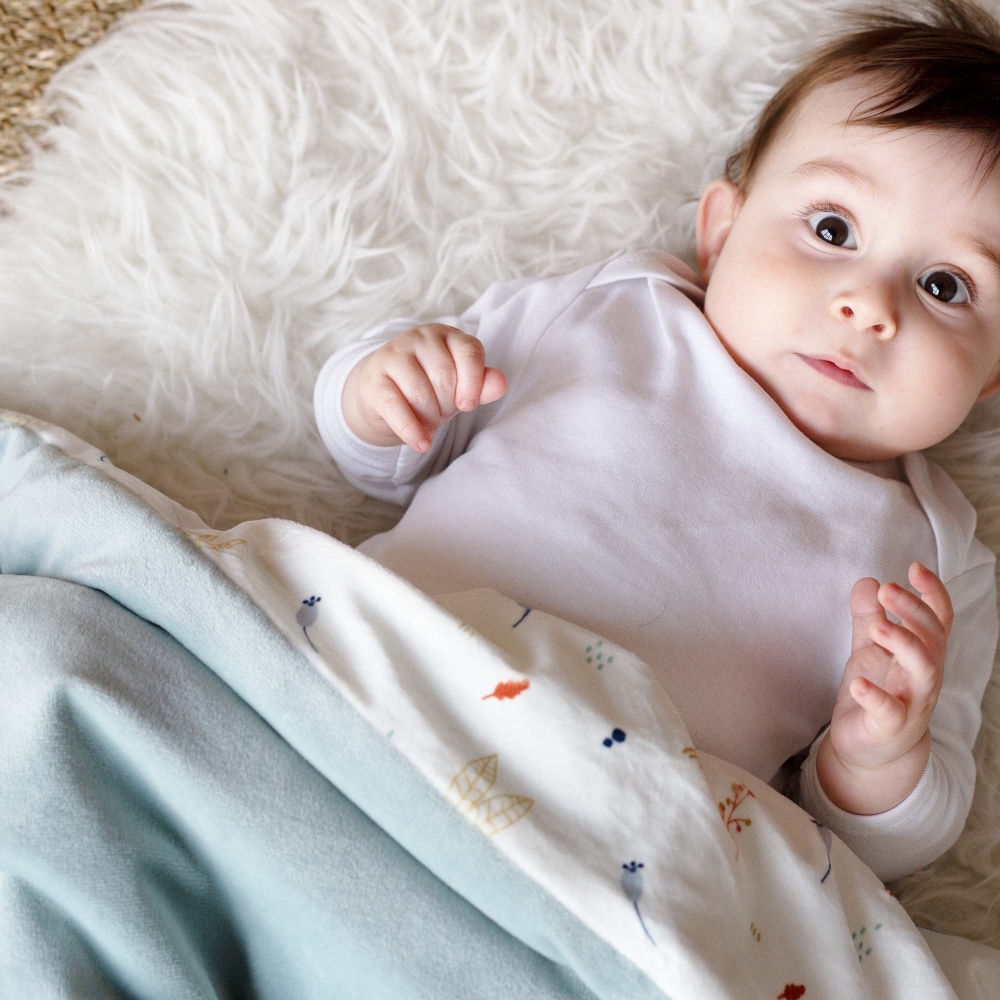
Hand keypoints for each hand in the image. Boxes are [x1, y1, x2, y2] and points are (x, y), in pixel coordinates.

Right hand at [342, 324, 506, 449]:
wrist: (384, 391)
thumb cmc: (430, 386)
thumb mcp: (460, 386)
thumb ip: (482, 385)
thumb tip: (501, 384)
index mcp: (447, 335)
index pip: (469, 353)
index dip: (473, 383)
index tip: (467, 406)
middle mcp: (419, 338)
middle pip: (444, 378)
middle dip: (447, 405)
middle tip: (441, 412)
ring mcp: (393, 355)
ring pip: (420, 394)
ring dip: (430, 418)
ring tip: (428, 420)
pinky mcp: (373, 380)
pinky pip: (395, 407)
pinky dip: (411, 430)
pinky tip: (421, 444)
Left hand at [827, 562, 953, 772]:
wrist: (871, 750)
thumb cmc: (878, 693)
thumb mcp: (870, 650)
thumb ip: (869, 616)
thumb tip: (867, 581)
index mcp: (920, 653)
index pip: (937, 619)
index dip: (932, 593)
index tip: (914, 567)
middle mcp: (923, 676)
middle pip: (931, 637)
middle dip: (913, 610)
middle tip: (888, 589)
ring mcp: (911, 702)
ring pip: (923, 670)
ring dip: (903, 644)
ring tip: (878, 627)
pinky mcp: (889, 728)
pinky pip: (889, 712)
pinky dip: (875, 697)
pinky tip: (858, 684)